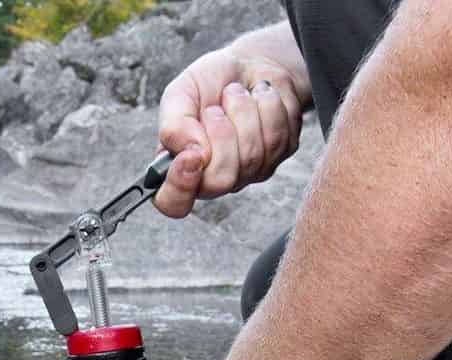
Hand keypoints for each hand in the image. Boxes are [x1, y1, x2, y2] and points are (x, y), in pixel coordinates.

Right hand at [154, 47, 304, 218]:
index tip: (191, 154)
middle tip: (215, 108)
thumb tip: (188, 152)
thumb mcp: (179, 94)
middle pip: (220, 181)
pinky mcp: (278, 156)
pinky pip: (277, 139)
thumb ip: (174, 125)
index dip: (180, 187)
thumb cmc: (210, 82)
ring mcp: (249, 172)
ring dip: (243, 112)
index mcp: (181, 168)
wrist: (249, 63)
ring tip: (236, 95)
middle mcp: (214, 177)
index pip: (173, 203)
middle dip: (221, 133)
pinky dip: (267, 106)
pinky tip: (259, 97)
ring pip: (252, 157)